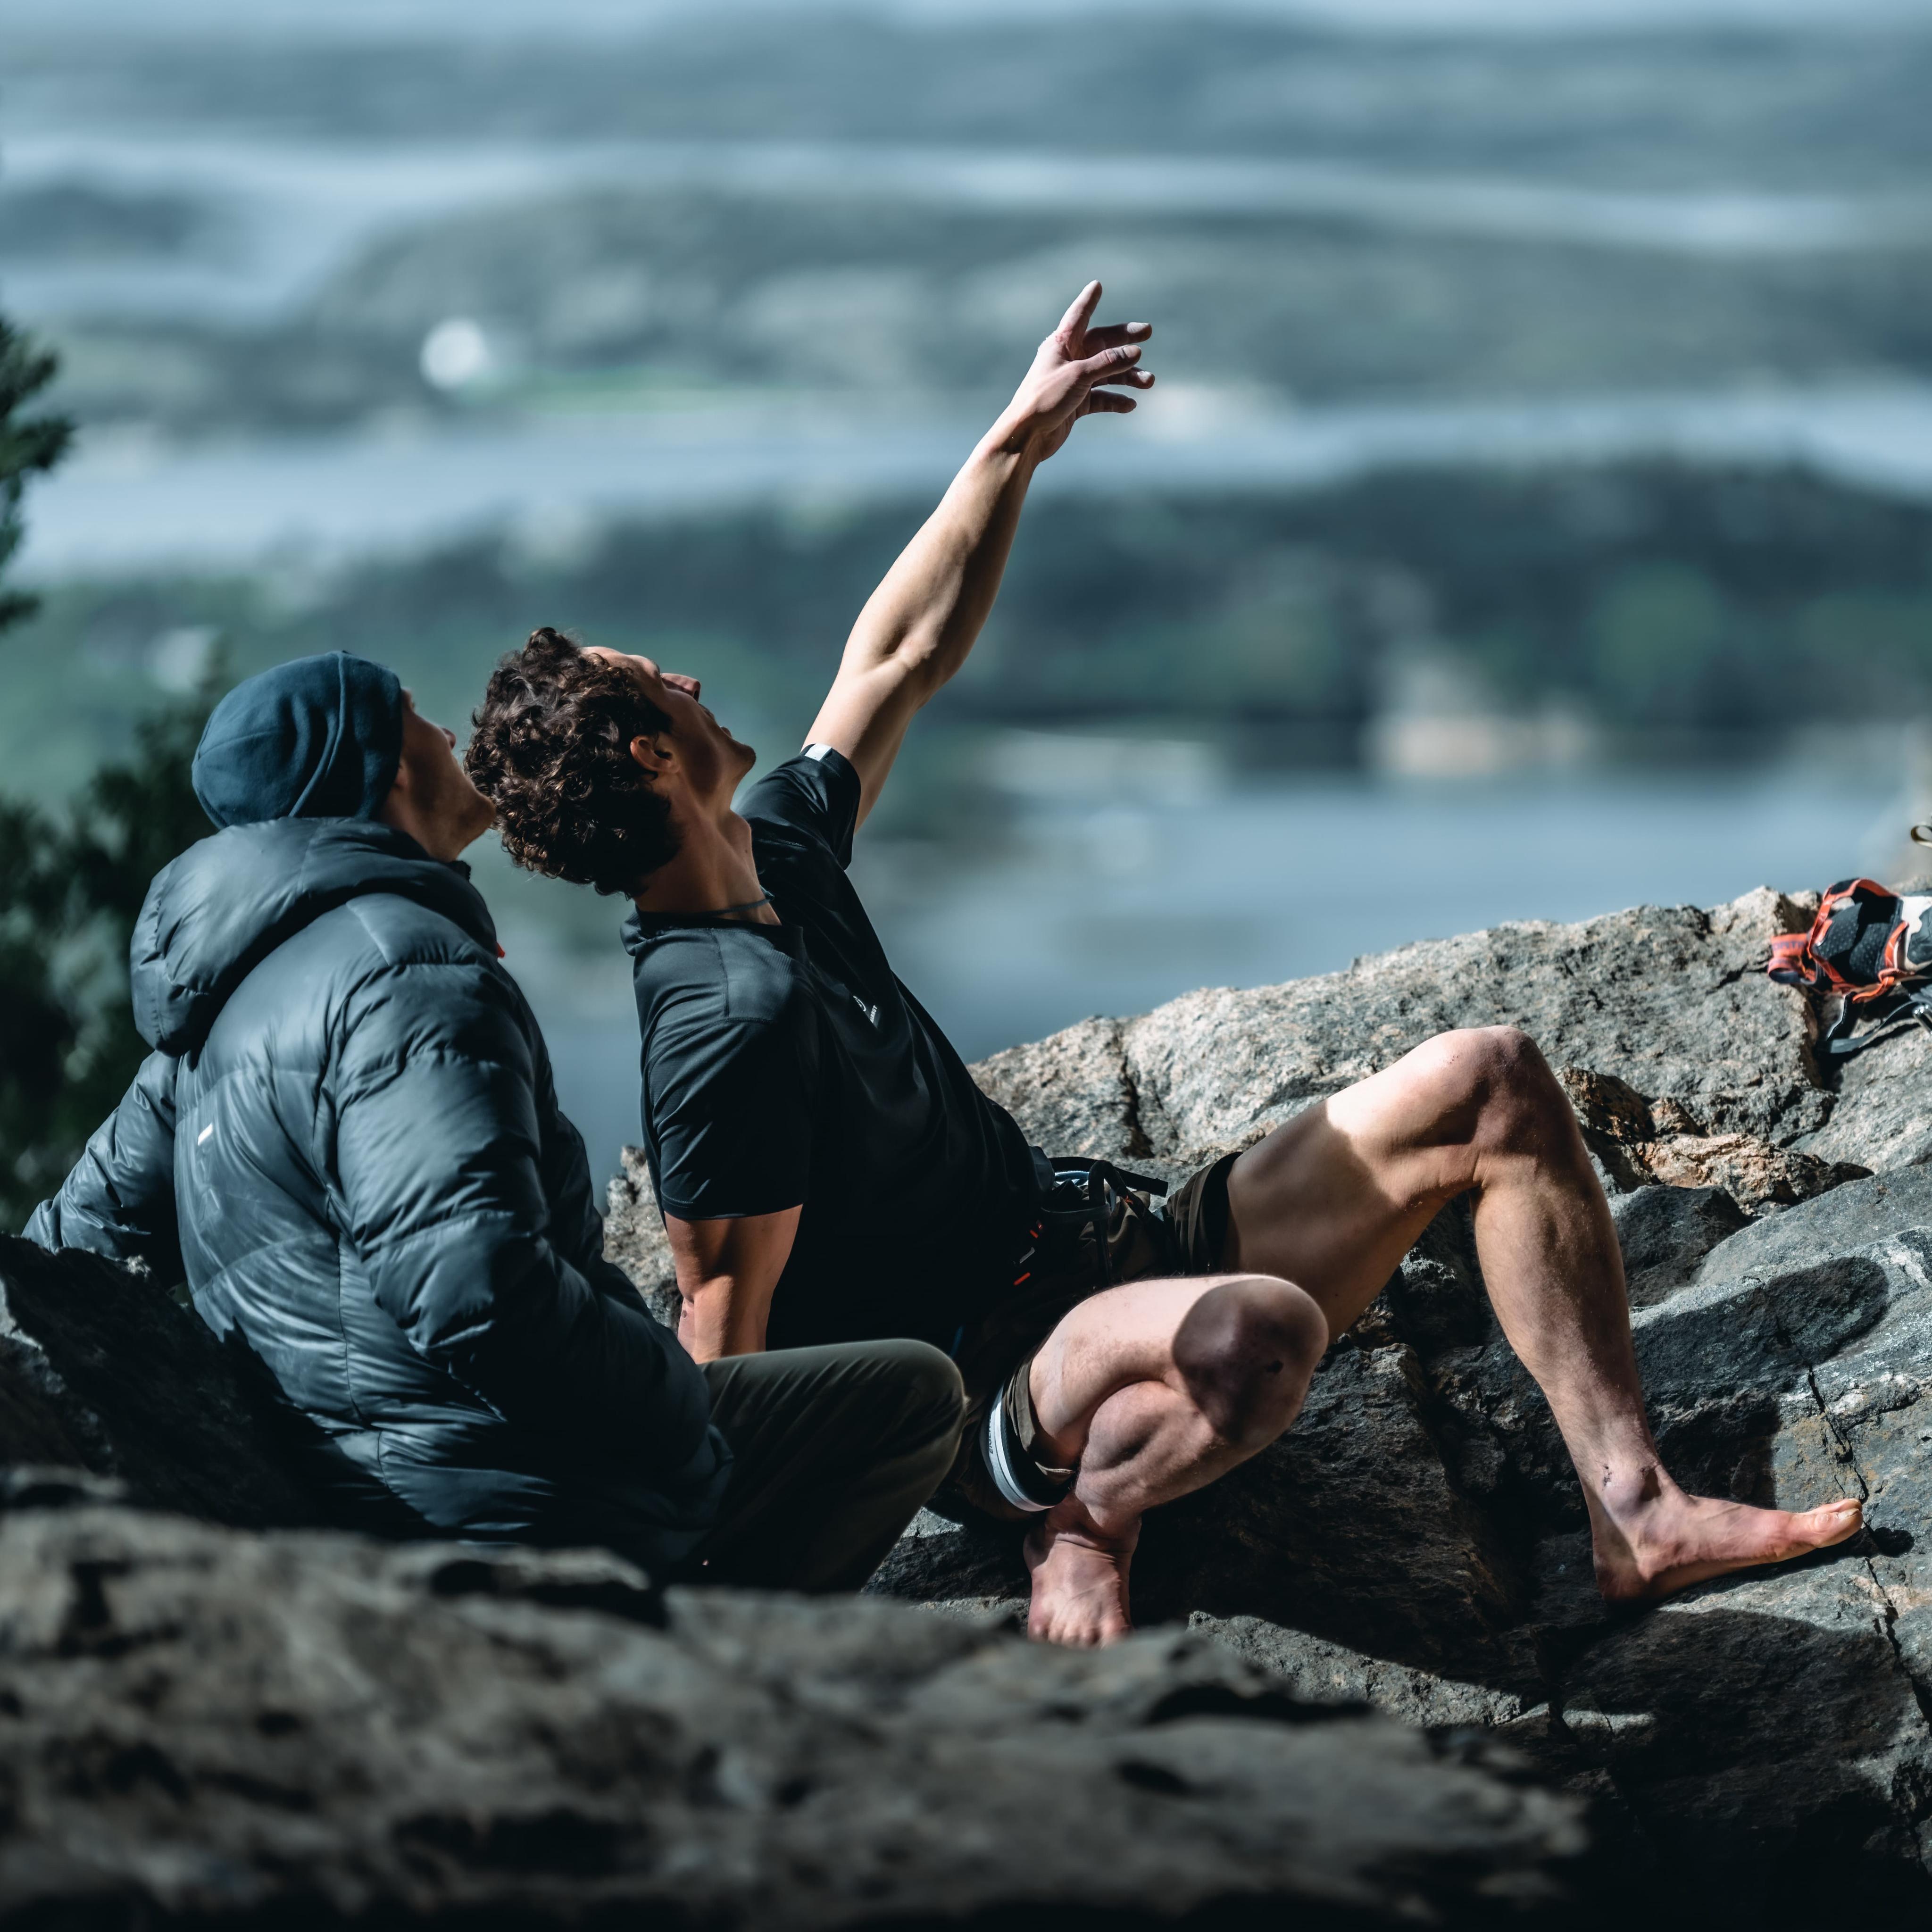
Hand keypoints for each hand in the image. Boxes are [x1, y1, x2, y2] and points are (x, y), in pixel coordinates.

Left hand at [994, 282, 1153, 463]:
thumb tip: (1135, 352)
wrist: (1028, 435)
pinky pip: (1101, 398)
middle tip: (1148, 332)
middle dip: (1125, 339)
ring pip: (1106, 373)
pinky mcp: (1076, 404)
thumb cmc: (1046, 398)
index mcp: (1061, 344)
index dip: (1089, 300)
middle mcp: (1068, 360)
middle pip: (1101, 344)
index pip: (1079, 316)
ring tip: (1149, 381)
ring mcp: (1073, 382)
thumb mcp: (1080, 375)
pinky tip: (1130, 404)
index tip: (1097, 285)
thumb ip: (1108, 362)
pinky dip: (1115, 400)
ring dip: (1127, 376)